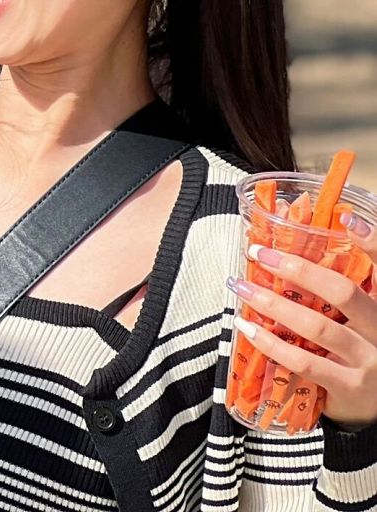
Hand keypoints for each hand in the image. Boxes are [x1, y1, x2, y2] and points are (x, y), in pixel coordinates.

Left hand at [230, 216, 376, 428]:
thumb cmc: (359, 353)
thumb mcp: (358, 320)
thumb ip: (336, 289)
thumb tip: (296, 241)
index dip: (373, 243)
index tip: (348, 219)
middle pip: (343, 292)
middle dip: (298, 269)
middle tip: (260, 253)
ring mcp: (368, 362)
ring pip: (318, 325)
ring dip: (273, 304)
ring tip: (243, 287)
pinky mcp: (349, 388)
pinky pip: (304, 362)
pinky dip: (271, 343)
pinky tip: (248, 328)